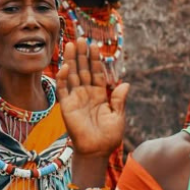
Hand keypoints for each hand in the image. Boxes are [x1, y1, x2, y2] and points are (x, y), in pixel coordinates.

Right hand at [57, 39, 129, 157]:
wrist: (97, 151)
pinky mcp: (66, 106)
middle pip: (83, 70)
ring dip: (71, 60)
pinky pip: (63, 90)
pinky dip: (63, 78)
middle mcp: (86, 94)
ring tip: (71, 44)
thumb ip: (119, 100)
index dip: (95, 60)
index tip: (95, 45)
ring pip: (72, 75)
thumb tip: (126, 83)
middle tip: (81, 38)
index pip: (97, 73)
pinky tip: (65, 66)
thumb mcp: (118, 116)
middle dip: (82, 55)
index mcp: (100, 95)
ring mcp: (76, 99)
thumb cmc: (108, 137)